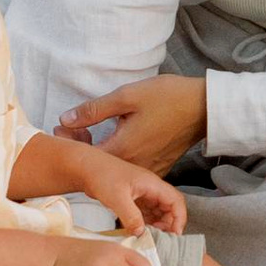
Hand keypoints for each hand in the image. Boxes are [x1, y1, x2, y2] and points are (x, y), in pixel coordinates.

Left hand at [56, 74, 209, 177]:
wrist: (204, 107)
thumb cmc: (168, 97)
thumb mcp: (127, 96)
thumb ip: (94, 110)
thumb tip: (65, 119)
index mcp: (122, 149)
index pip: (85, 155)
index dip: (69, 142)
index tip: (61, 128)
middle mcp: (134, 165)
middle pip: (98, 163)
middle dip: (81, 146)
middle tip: (70, 128)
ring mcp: (148, 168)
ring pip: (115, 167)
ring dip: (99, 152)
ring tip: (89, 133)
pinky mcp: (159, 166)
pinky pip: (132, 168)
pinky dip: (119, 157)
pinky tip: (115, 140)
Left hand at [58, 140, 187, 235]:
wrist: (86, 168)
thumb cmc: (102, 176)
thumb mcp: (117, 198)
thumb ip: (131, 217)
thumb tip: (141, 233)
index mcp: (152, 184)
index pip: (176, 201)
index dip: (179, 218)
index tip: (174, 234)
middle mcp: (150, 188)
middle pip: (170, 208)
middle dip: (169, 224)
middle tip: (160, 239)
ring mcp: (142, 193)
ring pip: (158, 211)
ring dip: (157, 225)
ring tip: (149, 237)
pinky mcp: (133, 198)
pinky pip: (145, 212)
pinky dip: (145, 223)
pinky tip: (139, 232)